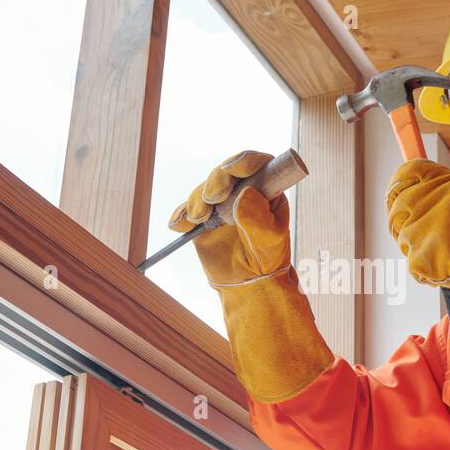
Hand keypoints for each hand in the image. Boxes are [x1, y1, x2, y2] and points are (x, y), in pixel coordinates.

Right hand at [166, 150, 332, 402]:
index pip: (256, 164)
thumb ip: (258, 217)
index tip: (235, 170)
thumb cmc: (267, 262)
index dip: (244, 161)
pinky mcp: (203, 221)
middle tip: (213, 198)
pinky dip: (181, 215)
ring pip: (203, 190)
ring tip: (199, 219)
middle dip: (216, 180)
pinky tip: (179, 225)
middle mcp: (243, 192)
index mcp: (266, 191)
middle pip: (225, 172)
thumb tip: (243, 194)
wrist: (250, 287)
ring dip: (197, 200)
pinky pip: (187, 211)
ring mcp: (221, 206)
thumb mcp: (269, 241)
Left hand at [384, 158, 449, 304]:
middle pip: (398, 210)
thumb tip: (418, 193)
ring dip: (422, 252)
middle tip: (426, 240)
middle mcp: (435, 198)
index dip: (398, 186)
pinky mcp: (421, 254)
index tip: (395, 198)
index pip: (408, 173)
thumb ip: (448, 193)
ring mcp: (425, 226)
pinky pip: (414, 265)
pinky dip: (429, 273)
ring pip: (406, 240)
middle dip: (407, 226)